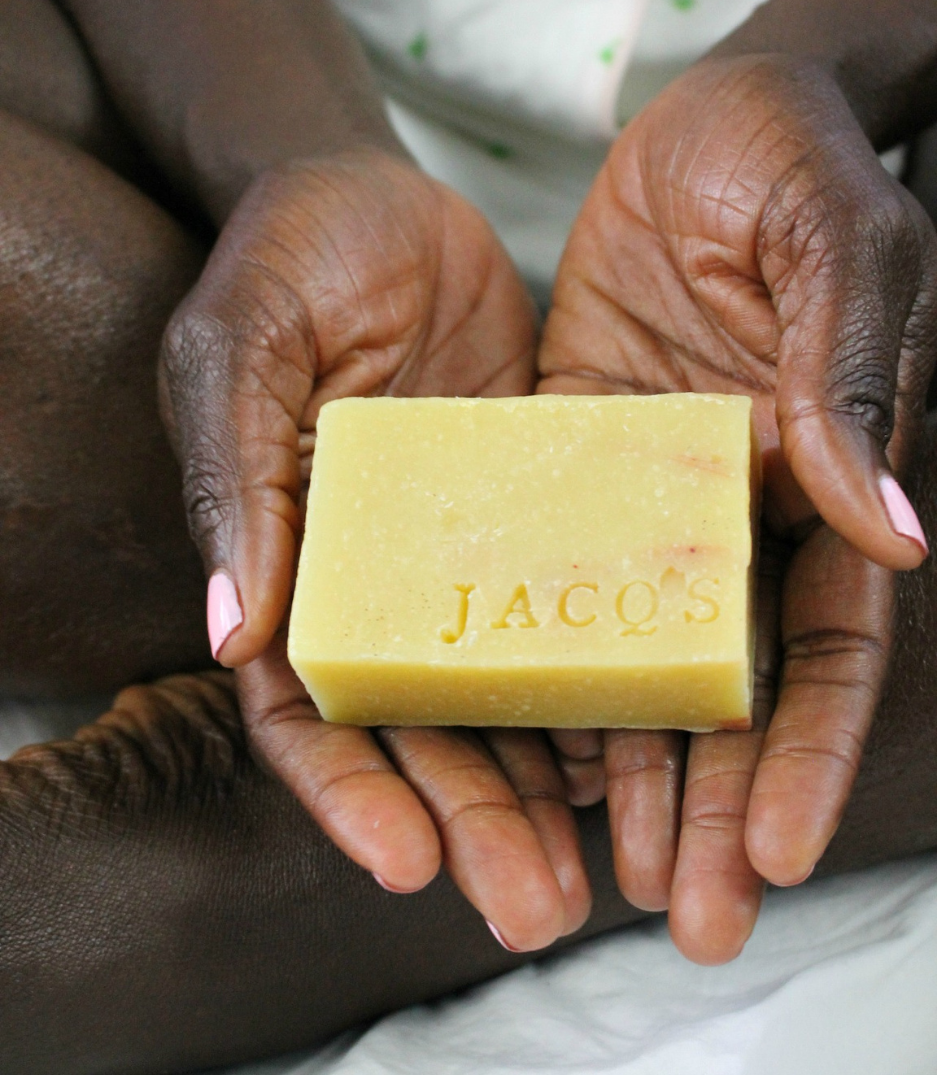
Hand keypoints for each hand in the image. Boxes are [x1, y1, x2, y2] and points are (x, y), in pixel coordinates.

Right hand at [159, 150, 589, 950]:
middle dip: (466, 819)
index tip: (403, 858)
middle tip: (530, 904)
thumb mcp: (243, 351)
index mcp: (285, 564)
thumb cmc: (289, 260)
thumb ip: (236, 484)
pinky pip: (567, 612)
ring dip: (539, 786)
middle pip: (415, 730)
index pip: (303, 707)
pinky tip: (637, 750)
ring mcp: (460, 557)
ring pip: (497, 696)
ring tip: (592, 867)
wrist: (385, 201)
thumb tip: (233, 638)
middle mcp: (374, 582)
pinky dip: (595, 686)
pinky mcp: (537, 516)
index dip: (345, 789)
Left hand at [538, 56, 933, 960]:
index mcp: (823, 484)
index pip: (828, 648)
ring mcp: (643, 507)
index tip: (780, 853)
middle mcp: (736, 519)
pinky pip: (549, 587)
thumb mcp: (837, 245)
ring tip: (603, 878)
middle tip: (689, 917)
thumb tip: (894, 537)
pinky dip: (545, 672)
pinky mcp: (563, 474)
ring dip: (631, 774)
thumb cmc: (786, 160)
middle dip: (718, 807)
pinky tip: (530, 755)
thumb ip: (857, 375)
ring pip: (637, 664)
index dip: (807, 753)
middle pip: (732, 690)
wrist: (691, 124)